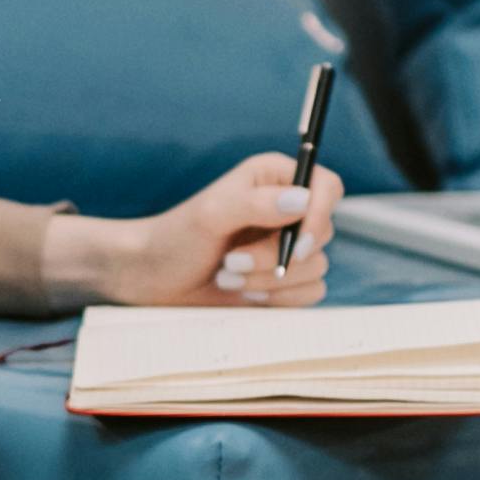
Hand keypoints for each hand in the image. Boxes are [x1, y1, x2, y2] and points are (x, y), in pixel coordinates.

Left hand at [46, 150, 341, 306]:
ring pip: (315, 269)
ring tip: (227, 275)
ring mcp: (287, 248)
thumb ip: (256, 204)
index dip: (321, 215)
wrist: (153, 279)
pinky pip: (308, 294)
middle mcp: (286, 211)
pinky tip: (243, 295)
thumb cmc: (175, 238)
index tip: (300, 242)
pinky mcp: (284, 282)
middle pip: (322, 234)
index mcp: (274, 180)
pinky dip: (277, 300)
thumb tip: (303, 201)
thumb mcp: (211, 215)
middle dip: (278, 256)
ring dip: (269, 281)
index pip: (327, 187)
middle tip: (233, 261)